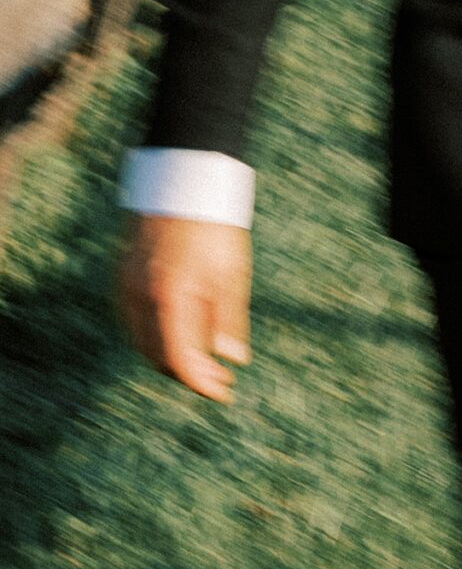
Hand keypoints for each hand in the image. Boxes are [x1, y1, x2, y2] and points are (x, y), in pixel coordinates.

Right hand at [119, 215, 251, 401]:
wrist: (185, 176)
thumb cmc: (215, 223)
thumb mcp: (233, 271)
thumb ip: (229, 318)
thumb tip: (232, 360)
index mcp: (171, 296)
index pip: (179, 360)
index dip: (201, 383)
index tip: (223, 392)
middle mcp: (141, 295)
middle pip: (157, 356)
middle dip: (187, 373)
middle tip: (218, 377)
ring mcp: (126, 285)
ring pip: (142, 341)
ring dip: (169, 357)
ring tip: (202, 359)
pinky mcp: (122, 275)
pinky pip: (133, 321)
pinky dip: (154, 335)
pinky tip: (178, 332)